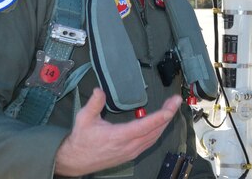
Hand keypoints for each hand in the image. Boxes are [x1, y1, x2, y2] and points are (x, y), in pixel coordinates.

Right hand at [54, 88, 181, 176]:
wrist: (75, 161)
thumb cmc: (81, 140)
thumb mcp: (84, 119)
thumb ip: (94, 103)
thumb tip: (99, 90)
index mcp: (118, 136)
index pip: (145, 126)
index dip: (161, 116)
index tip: (172, 106)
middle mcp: (128, 146)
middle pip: (155, 130)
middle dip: (168, 114)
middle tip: (176, 101)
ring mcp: (131, 151)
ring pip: (154, 137)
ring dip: (164, 123)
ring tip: (171, 108)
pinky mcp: (132, 154)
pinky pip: (150, 142)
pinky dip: (158, 131)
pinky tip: (161, 122)